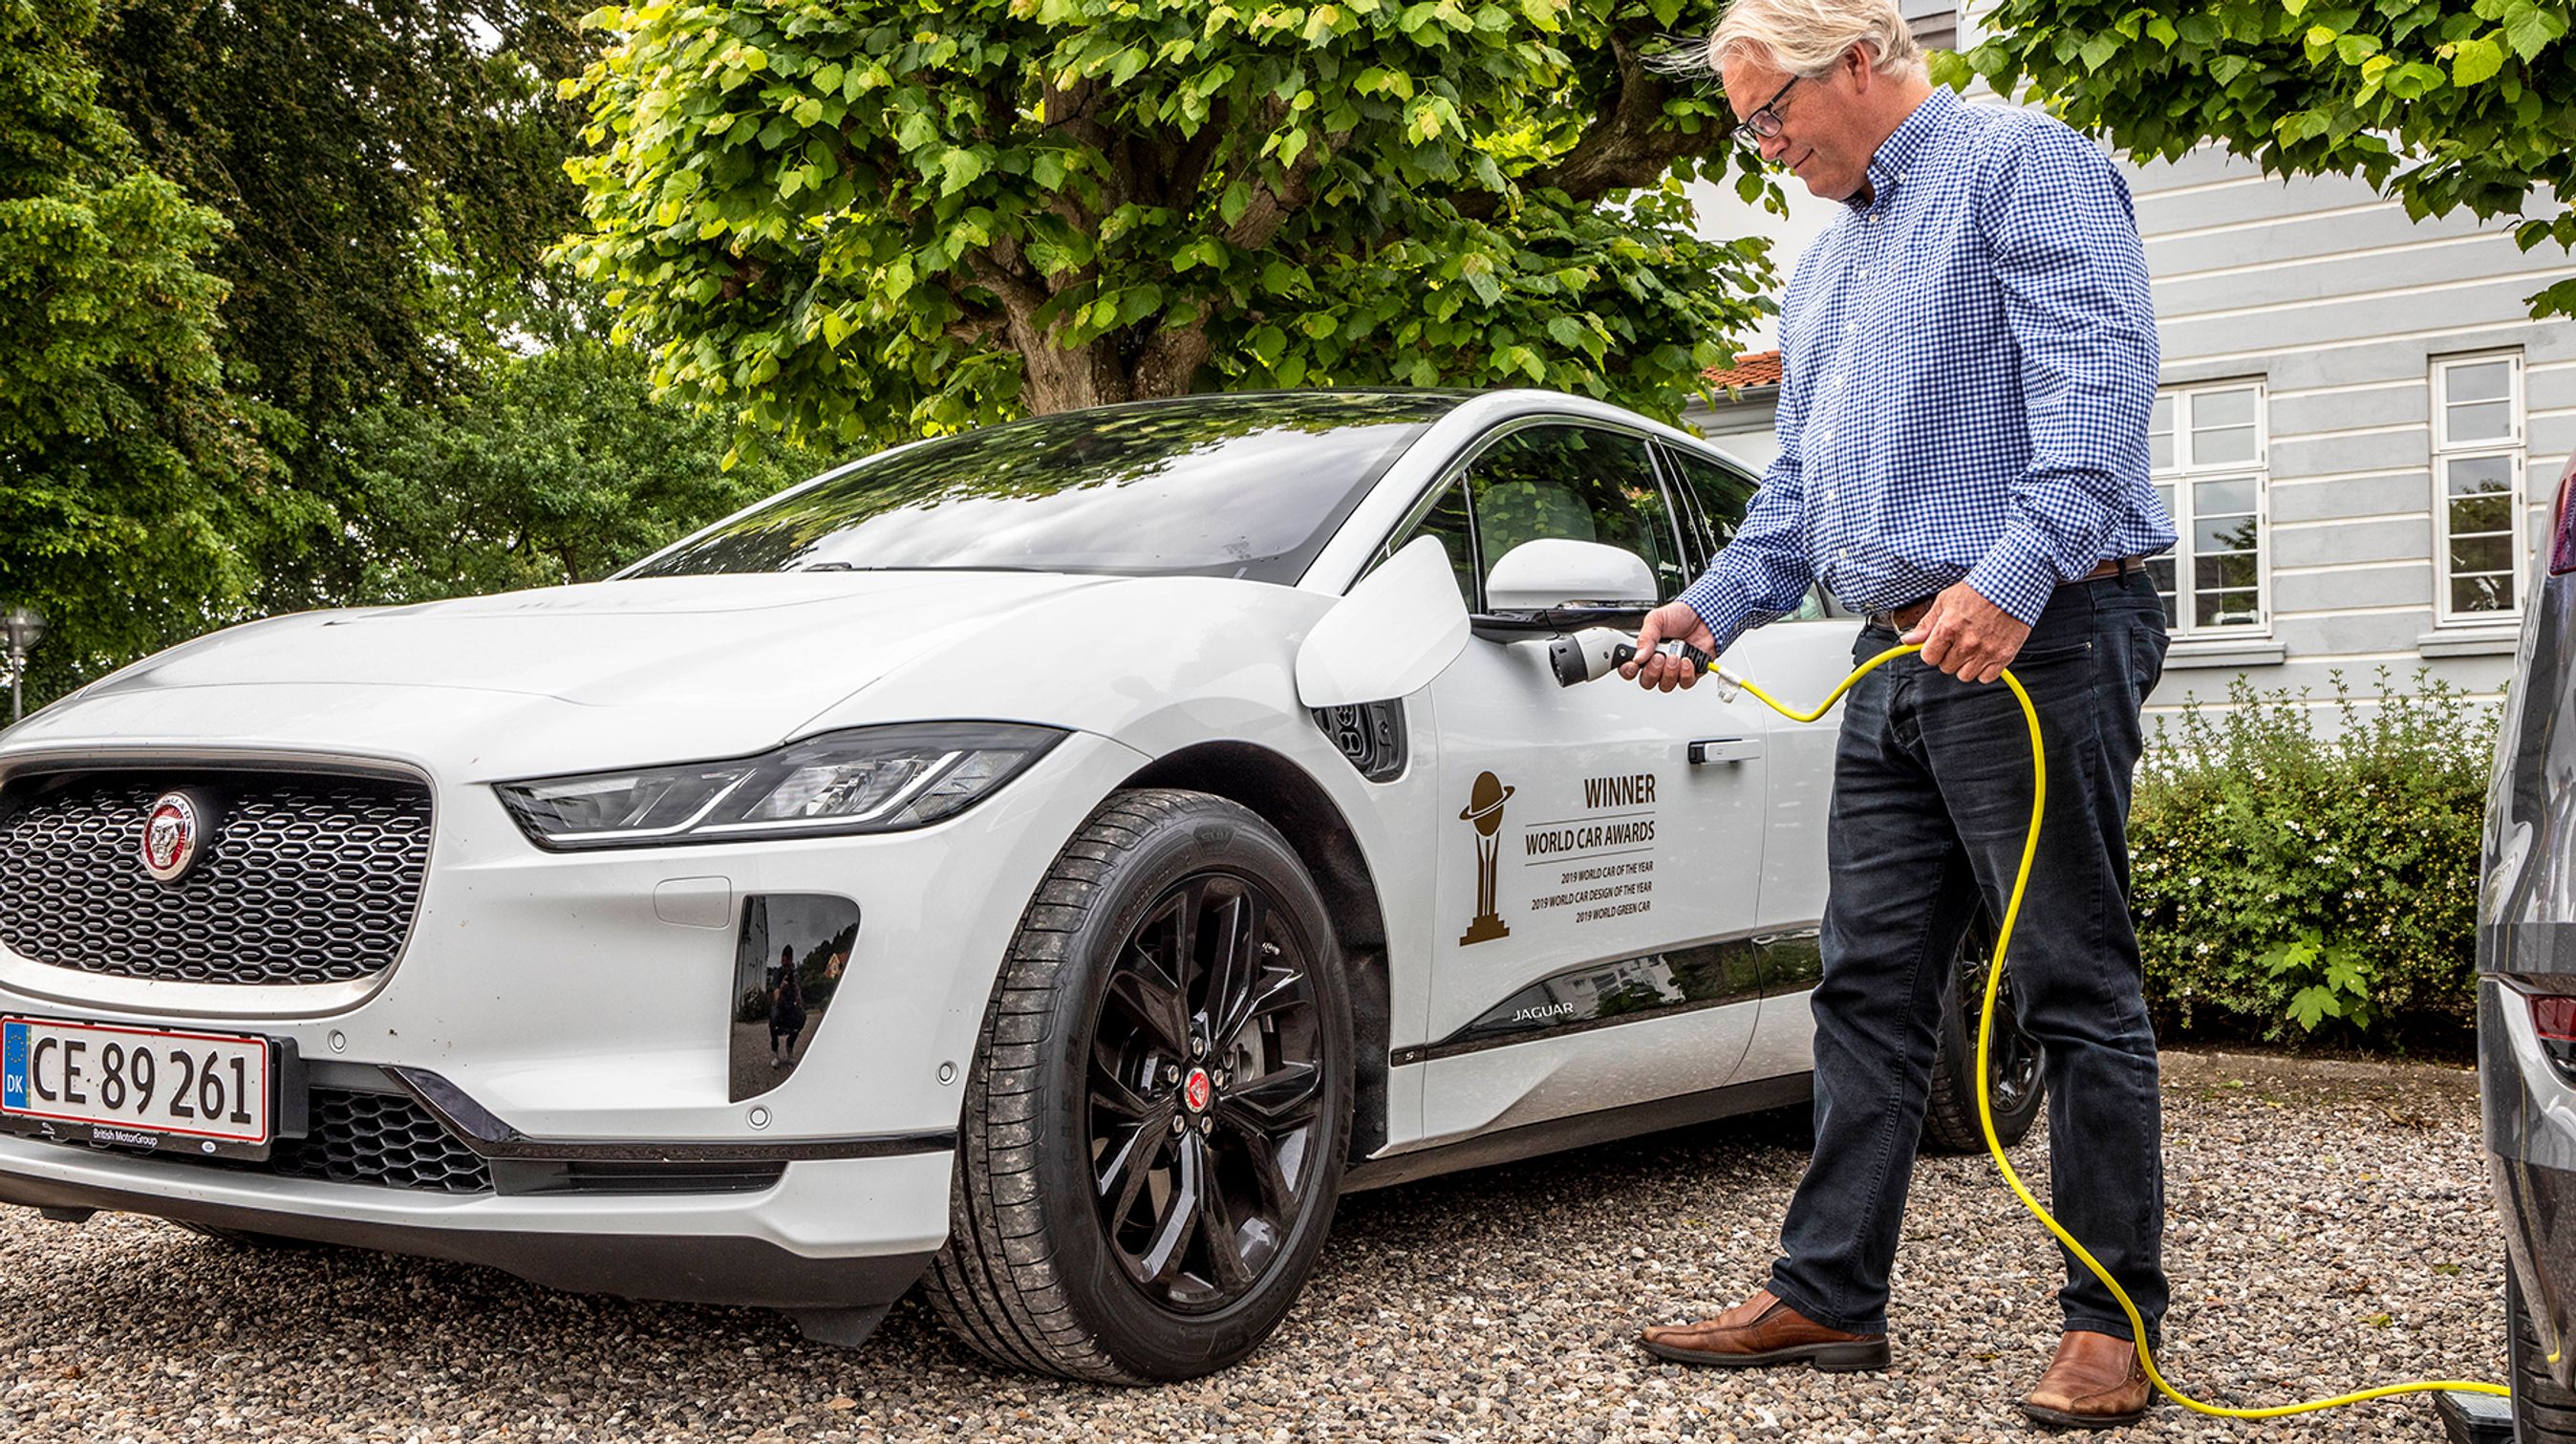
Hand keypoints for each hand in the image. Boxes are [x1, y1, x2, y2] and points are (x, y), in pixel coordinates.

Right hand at [1618, 600, 1716, 693]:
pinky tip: (1687, 660)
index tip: (1634, 665)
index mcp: (1645, 651)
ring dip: (1669, 673)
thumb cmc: (1680, 615)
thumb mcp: (1656, 619)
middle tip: (1659, 657)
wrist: (1705, 615)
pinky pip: (1685, 683)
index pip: (1630, 669)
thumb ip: (1645, 637)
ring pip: (1665, 685)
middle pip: (1647, 682)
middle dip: (1652, 672)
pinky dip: (1686, 674)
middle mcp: (1658, 663)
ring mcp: (1674, 670)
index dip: (1628, 671)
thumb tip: (1638, 656)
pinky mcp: (1690, 672)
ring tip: (1675, 657)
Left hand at [1901, 581, 2030, 684]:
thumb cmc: (1980, 589)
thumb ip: (1927, 623)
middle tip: (1959, 641)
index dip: (1932, 651)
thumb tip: (1908, 639)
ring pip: (1965, 675)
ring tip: (1972, 647)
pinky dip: (1984, 670)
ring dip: (1965, 665)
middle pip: (1946, 667)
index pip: (1929, 657)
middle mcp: (1967, 643)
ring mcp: (1986, 651)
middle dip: (1949, 656)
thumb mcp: (1946, 601)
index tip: (1938, 645)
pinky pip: (1986, 678)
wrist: (2012, 585)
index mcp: (1949, 629)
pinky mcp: (2004, 656)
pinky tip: (1985, 654)